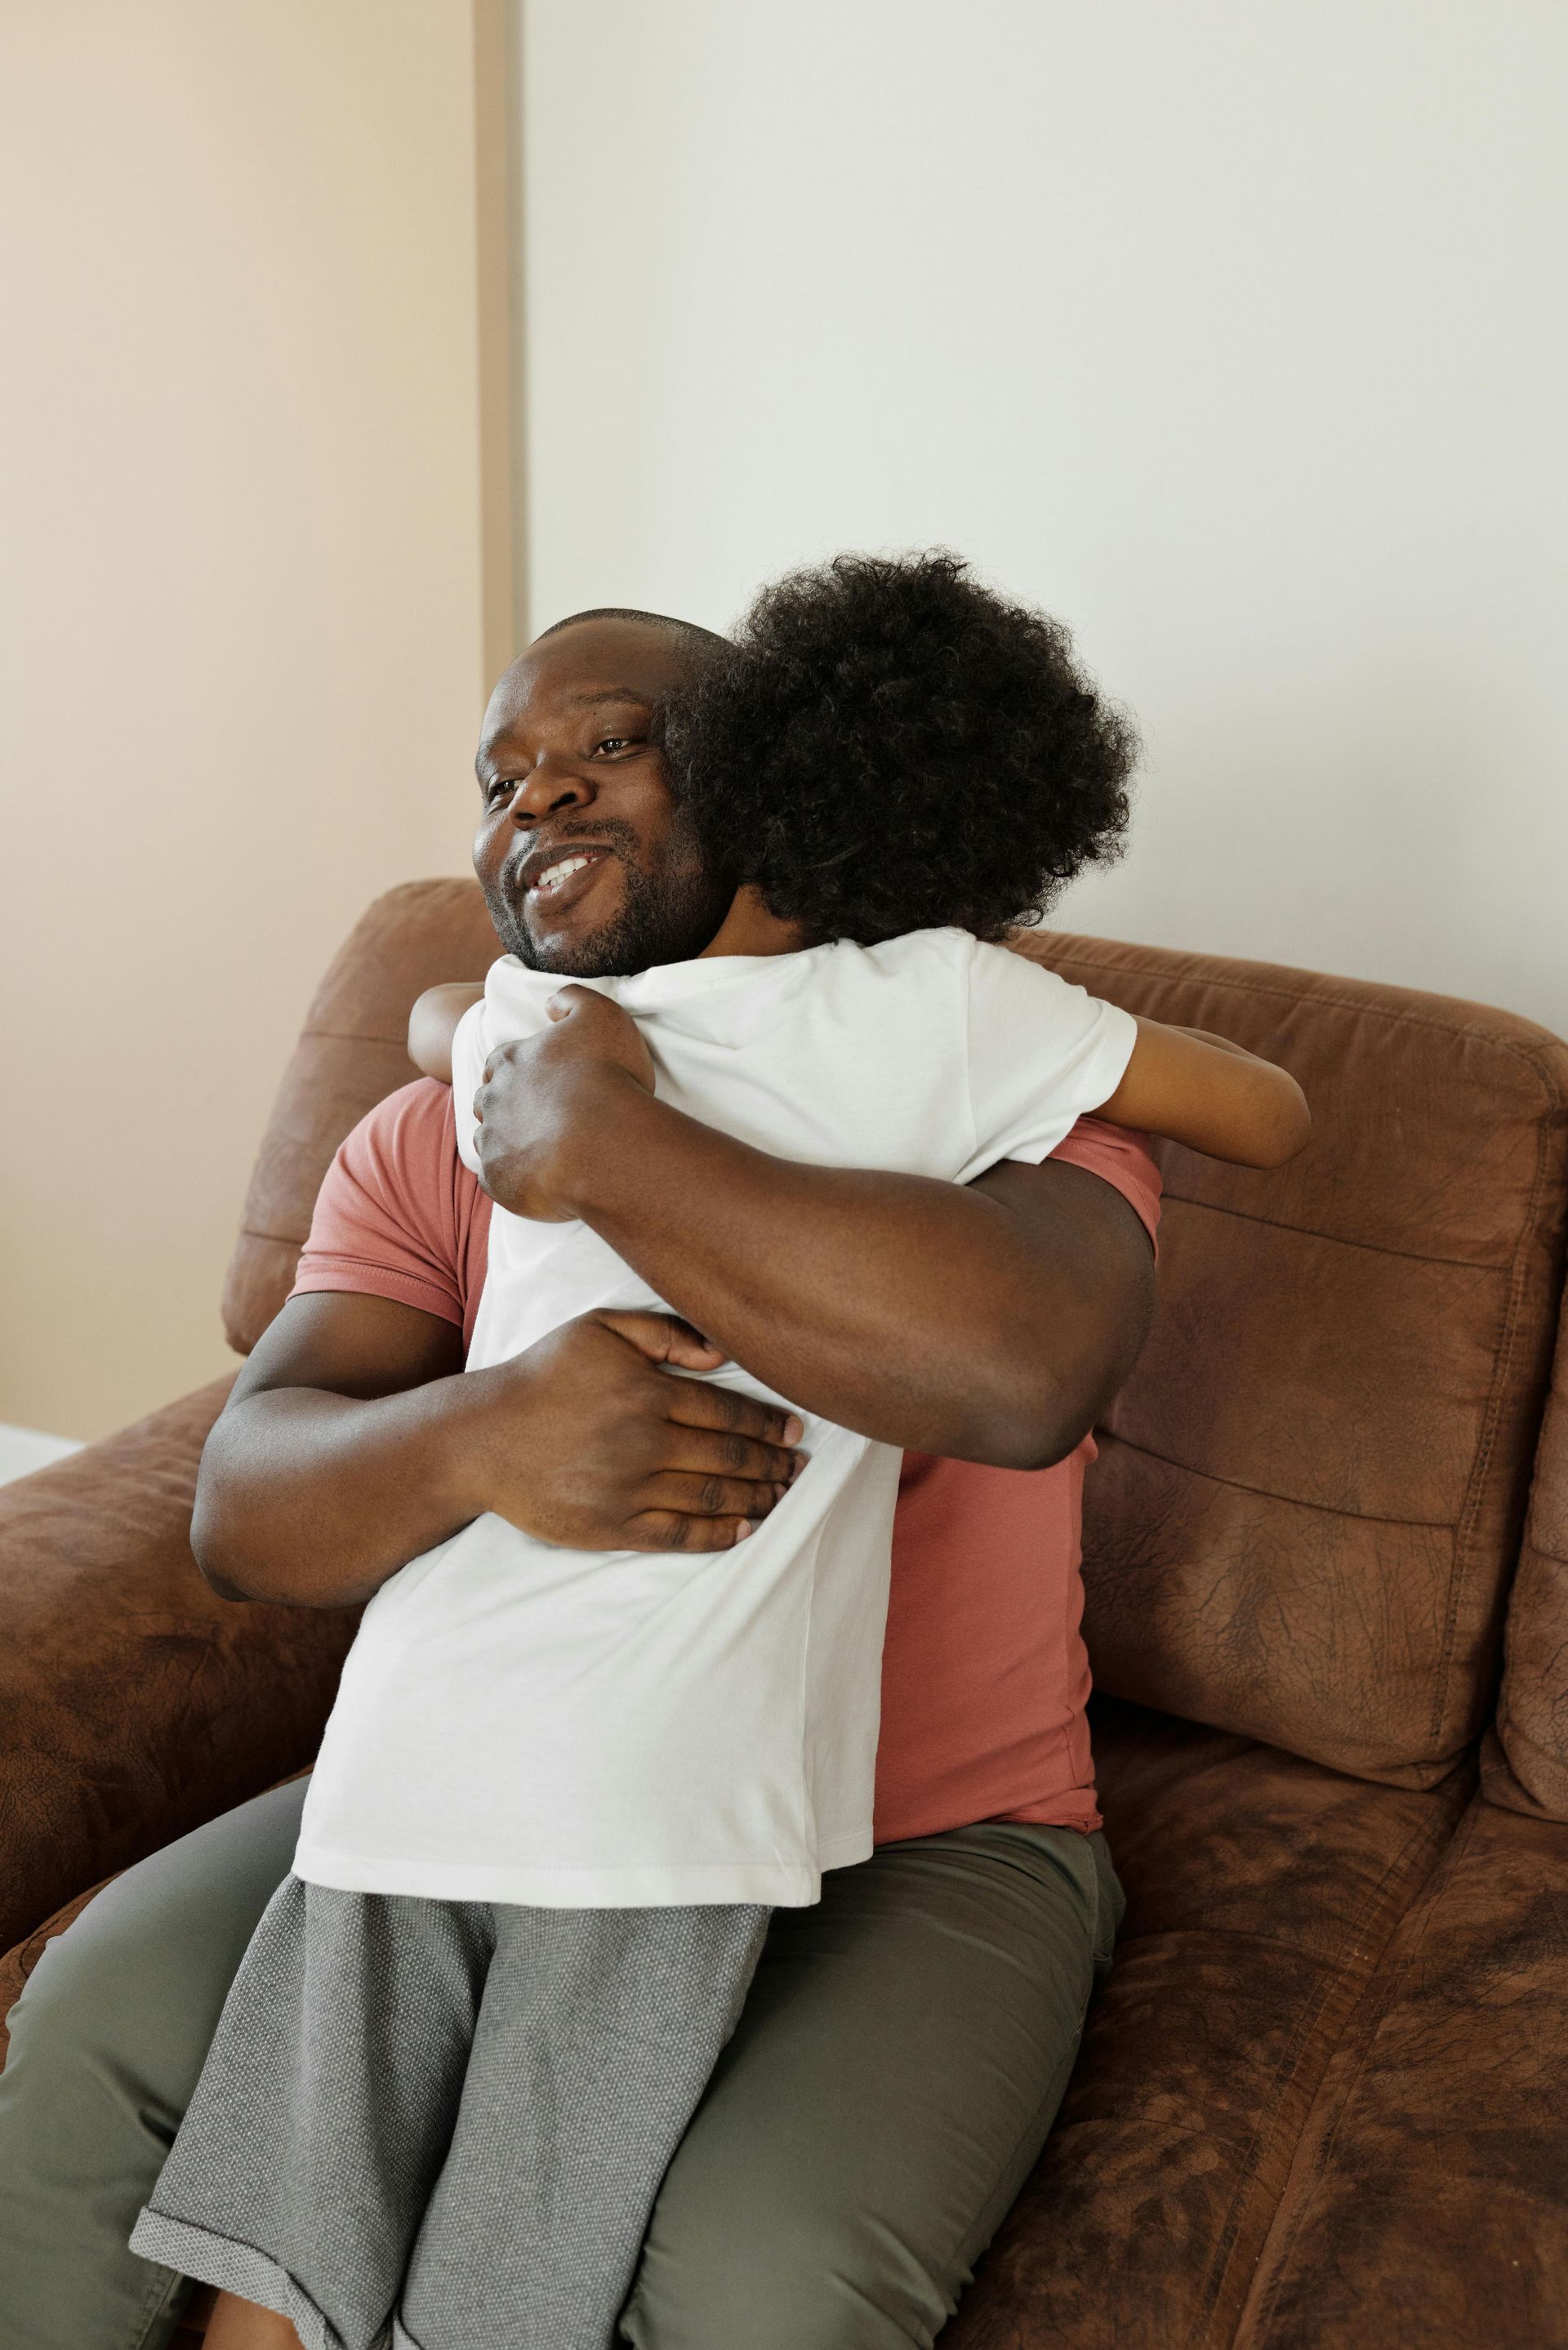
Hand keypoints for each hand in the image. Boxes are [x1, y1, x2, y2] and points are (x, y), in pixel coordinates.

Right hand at [460, 1307, 804, 1551]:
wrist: (482, 1439)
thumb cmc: (542, 1377)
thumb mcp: (598, 1330)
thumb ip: (664, 1333)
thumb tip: (724, 1352)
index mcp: (647, 1393)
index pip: (729, 1411)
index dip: (770, 1424)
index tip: (796, 1430)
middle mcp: (645, 1443)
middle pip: (730, 1456)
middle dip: (773, 1463)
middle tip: (799, 1467)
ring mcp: (629, 1490)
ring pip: (712, 1496)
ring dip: (757, 1497)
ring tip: (782, 1495)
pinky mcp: (612, 1527)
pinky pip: (679, 1536)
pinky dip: (719, 1535)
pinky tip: (745, 1529)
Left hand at [474, 984, 655, 1219]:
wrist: (607, 1144)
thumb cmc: (609, 1078)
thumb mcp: (602, 1015)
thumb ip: (573, 998)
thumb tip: (550, 1002)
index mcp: (511, 1061)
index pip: (500, 1063)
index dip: (519, 1071)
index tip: (540, 1083)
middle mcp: (492, 1099)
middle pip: (488, 1101)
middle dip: (507, 1107)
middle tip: (543, 1119)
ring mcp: (493, 1142)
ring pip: (489, 1141)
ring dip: (508, 1144)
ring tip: (543, 1152)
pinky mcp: (498, 1180)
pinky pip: (496, 1180)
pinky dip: (512, 1180)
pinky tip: (539, 1180)